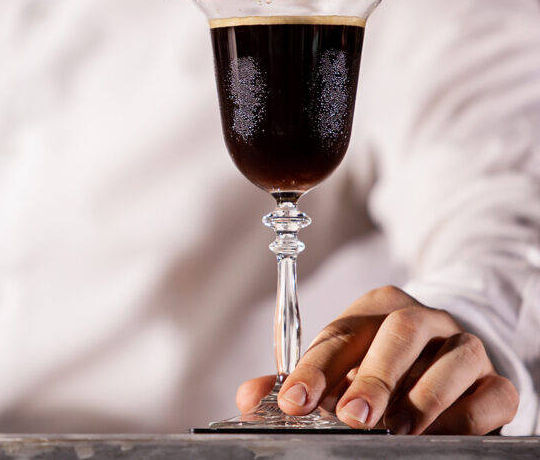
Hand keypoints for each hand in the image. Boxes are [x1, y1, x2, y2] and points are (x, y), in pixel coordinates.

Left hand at [235, 285, 517, 434]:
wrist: (449, 365)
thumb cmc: (381, 366)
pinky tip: (437, 436)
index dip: (313, 369)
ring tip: (395, 431)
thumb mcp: (337, 367)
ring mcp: (463, 347)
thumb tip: (248, 396)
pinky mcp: (496, 381)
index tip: (293, 401)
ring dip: (420, 401)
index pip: (339, 333)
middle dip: (373, 378)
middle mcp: (422, 319)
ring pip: (449, 363)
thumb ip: (296, 382)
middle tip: (352, 417)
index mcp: (376, 308)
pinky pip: (489, 396)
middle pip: (397, 336)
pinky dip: (462, 420)